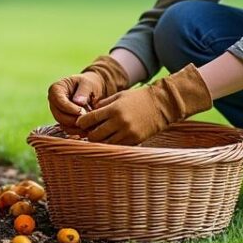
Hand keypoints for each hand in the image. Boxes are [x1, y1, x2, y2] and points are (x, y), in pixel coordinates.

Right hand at [47, 55, 130, 134]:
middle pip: (59, 115)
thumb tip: (78, 102)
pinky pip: (67, 129)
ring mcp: (57, 112)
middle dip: (73, 119)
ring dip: (76, 127)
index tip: (82, 111)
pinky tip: (87, 129)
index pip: (58, 101)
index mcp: (56, 89)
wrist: (92, 90)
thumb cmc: (89, 84)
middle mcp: (53, 101)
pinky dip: (77, 131)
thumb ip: (83, 91)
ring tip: (89, 124)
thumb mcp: (88, 83)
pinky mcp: (63, 121)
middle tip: (87, 120)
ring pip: (62, 124)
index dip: (70, 108)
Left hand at [75, 64, 211, 144]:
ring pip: (105, 144)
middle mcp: (119, 122)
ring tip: (99, 137)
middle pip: (94, 136)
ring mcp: (128, 133)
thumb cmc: (138, 98)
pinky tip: (111, 139)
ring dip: (100, 141)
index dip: (82, 123)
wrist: (161, 104)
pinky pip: (117, 147)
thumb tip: (89, 112)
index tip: (80, 123)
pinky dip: (112, 144)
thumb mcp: (119, 96)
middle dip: (89, 135)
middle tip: (89, 132)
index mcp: (113, 109)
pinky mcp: (135, 140)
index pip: (89, 120)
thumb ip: (103, 104)